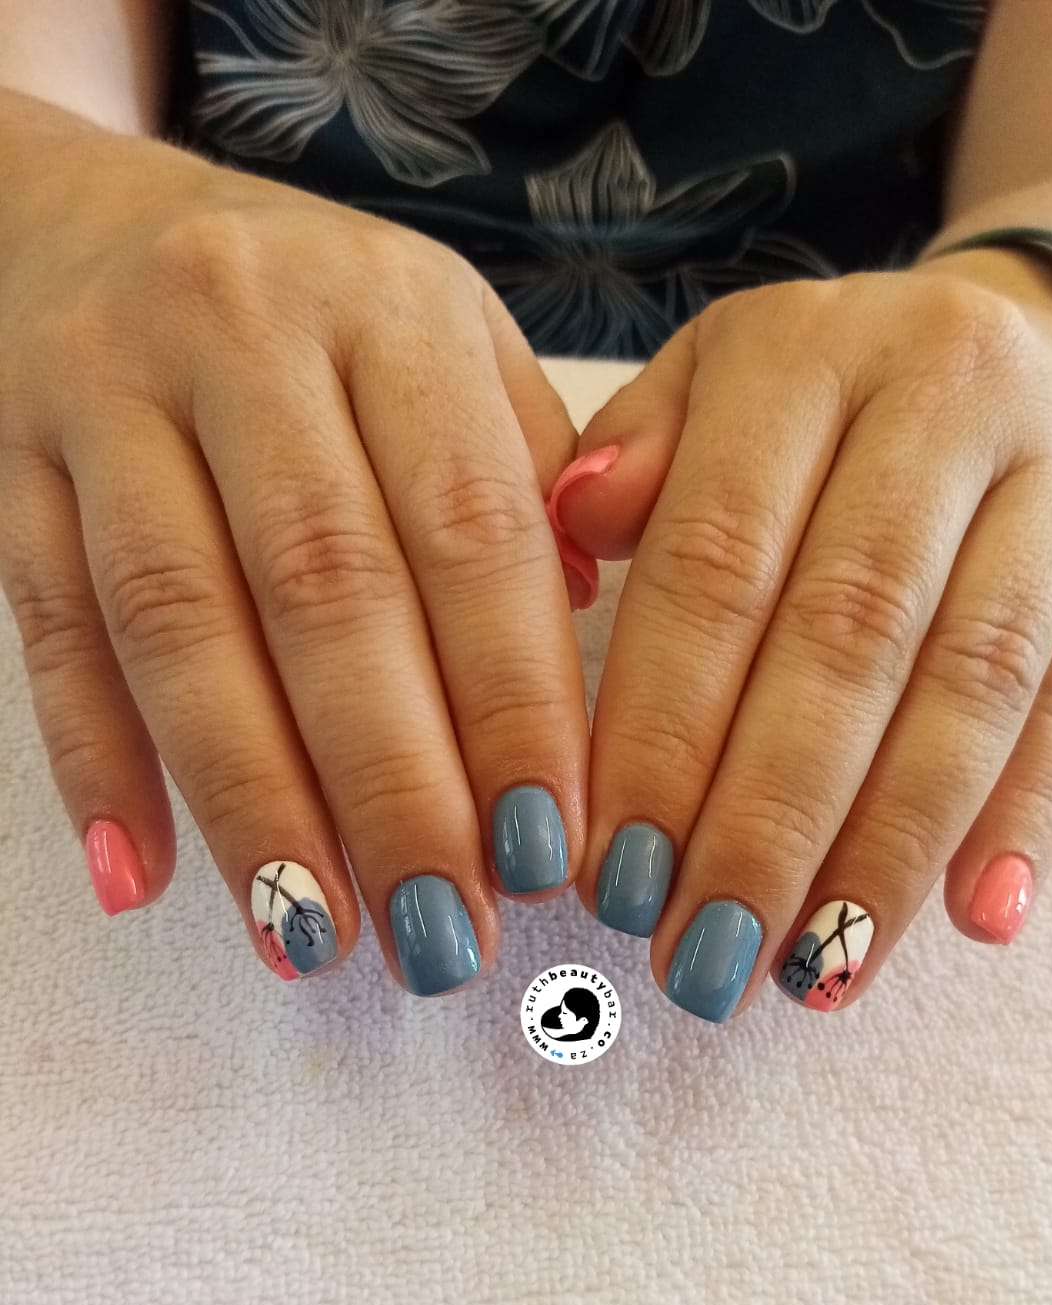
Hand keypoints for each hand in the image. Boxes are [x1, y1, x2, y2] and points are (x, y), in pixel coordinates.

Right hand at [0, 103, 587, 991]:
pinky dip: (94, 762)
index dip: (512, 699)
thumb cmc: (317, 317)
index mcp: (390, 311)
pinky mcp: (9, 462)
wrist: (96, 221)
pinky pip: (47, 627)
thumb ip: (523, 478)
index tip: (548, 845)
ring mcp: (106, 394)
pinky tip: (144, 878)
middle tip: (440, 932)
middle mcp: (244, 336)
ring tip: (311, 936)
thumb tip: (592, 645)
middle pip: (324, 588)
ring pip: (177, 622)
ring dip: (251, 799)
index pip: (469, 527)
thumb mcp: (447, 343)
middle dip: (390, 781)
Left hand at [552, 251, 1051, 1020]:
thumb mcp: (711, 385)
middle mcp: (945, 396)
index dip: (663, 728)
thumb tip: (569, 530)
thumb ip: (635, 455)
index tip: (612, 869)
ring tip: (815, 970)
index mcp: (805, 353)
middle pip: (848, 635)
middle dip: (768, 816)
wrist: (1018, 334)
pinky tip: (974, 922)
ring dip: (888, 847)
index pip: (717, 561)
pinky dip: (1029, 818)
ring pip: (973, 683)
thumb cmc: (824, 396)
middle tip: (703, 952)